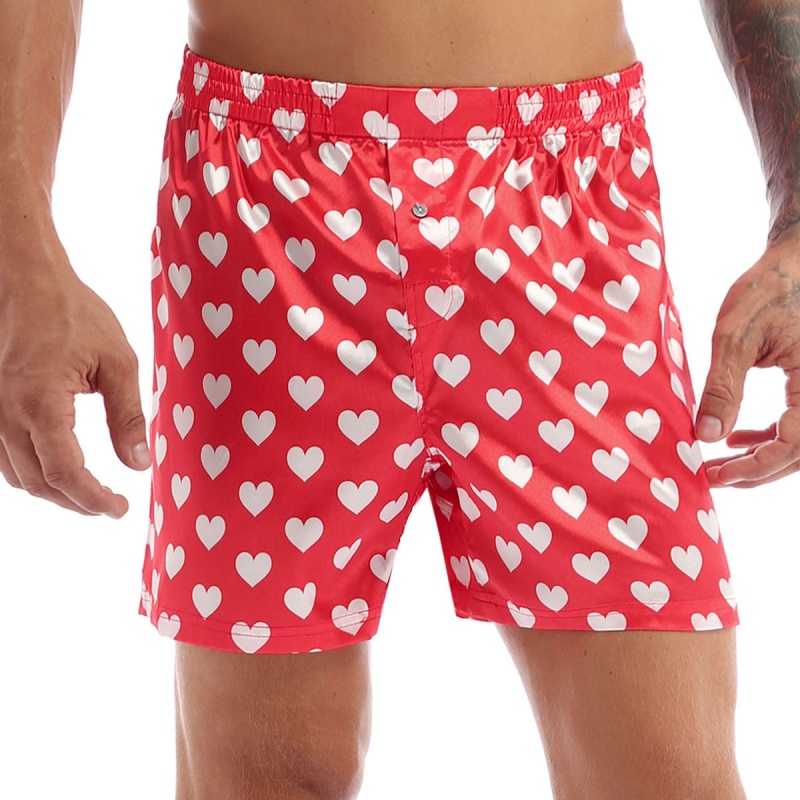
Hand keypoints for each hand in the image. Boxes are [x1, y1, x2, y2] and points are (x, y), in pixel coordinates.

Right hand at [0, 230, 150, 517]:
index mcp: (40, 404)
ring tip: (91, 494)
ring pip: (18, 476)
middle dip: (77, 502)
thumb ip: (128, 416)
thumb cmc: (74, 314)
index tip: (121, 509)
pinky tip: (60, 471)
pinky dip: (32, 474)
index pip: (66, 473)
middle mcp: (6, 415)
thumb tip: (139, 463)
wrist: (27, 282)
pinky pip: (4, 458)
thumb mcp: (118, 362)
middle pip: (40, 483)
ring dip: (54, 493)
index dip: (93, 500)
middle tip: (112, 506)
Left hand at [695, 222, 799, 487]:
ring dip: (760, 459)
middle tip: (710, 475)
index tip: (712, 474)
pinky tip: (737, 438)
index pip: (792, 446)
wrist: (795, 263)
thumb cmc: (769, 290)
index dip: (752, 468)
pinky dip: (770, 438)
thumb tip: (706, 435)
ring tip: (719, 463)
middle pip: (798, 454)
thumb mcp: (735, 336)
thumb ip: (723, 387)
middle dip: (753, 471)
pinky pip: (799, 425)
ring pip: (798, 444)